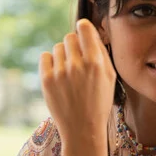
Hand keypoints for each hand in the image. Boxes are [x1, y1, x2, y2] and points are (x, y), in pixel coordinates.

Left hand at [39, 19, 116, 142]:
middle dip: (73, 45)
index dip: (83, 27)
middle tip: (77, 59)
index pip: (84, 29)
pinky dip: (50, 62)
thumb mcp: (110, 77)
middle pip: (69, 37)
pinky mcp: (46, 80)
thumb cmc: (99, 102)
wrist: (82, 128)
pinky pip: (45, 56)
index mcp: (96, 63)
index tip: (82, 28)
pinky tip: (58, 74)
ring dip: (63, 55)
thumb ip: (101, 53)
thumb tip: (91, 32)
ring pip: (58, 47)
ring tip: (69, 72)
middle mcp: (77, 65)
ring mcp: (60, 72)